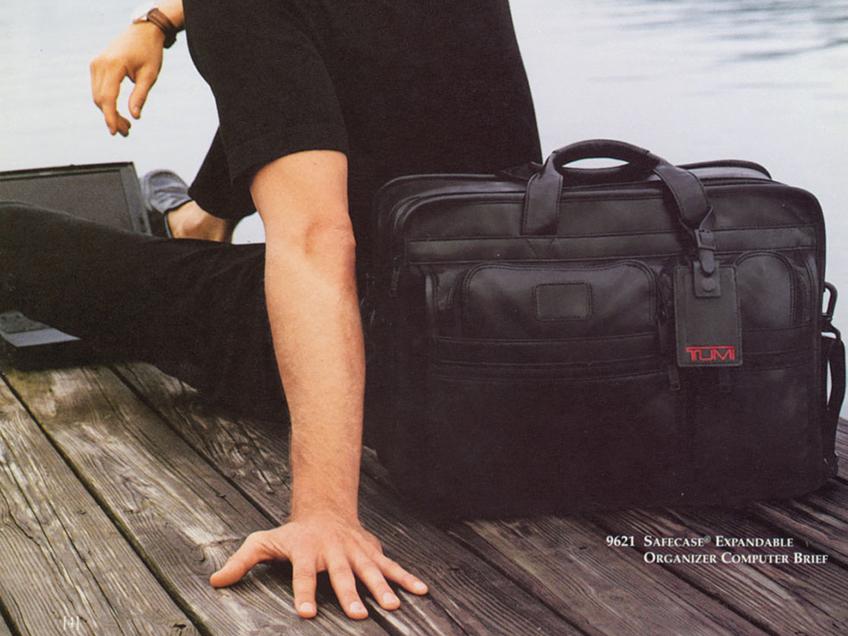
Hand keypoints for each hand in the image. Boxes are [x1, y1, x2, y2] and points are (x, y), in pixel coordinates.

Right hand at [89, 23, 164, 135]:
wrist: (143, 31)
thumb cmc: (149, 52)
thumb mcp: (150, 76)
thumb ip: (140, 96)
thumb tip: (135, 116)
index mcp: (114, 65)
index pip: (108, 97)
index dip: (110, 116)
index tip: (115, 132)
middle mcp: (100, 64)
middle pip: (100, 99)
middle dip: (111, 117)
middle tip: (127, 131)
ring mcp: (96, 63)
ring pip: (97, 95)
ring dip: (109, 112)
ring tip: (126, 125)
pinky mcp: (96, 65)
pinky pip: (98, 88)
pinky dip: (107, 102)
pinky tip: (118, 112)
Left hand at [209, 512, 428, 619]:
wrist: (326, 509)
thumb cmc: (293, 534)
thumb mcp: (264, 542)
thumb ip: (242, 561)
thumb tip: (215, 581)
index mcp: (307, 551)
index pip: (304, 575)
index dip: (305, 593)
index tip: (308, 613)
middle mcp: (333, 552)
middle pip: (342, 574)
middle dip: (350, 593)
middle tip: (358, 614)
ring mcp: (355, 552)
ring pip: (370, 570)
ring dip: (382, 587)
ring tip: (392, 605)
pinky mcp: (372, 552)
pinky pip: (391, 566)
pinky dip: (407, 578)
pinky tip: (422, 591)